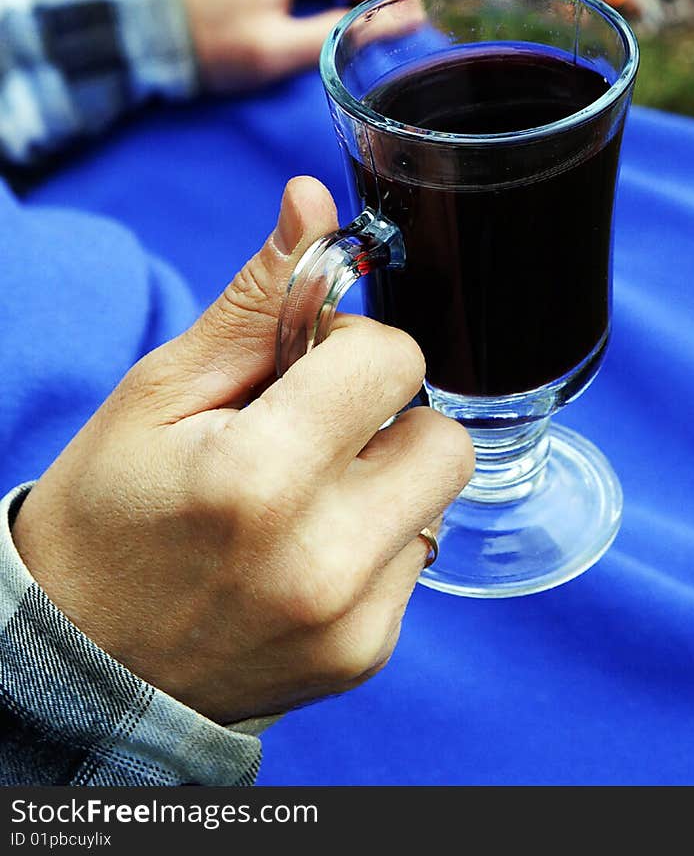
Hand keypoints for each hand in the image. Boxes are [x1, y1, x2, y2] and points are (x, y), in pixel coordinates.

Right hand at [12, 177, 472, 724]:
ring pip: (439, 497)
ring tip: (305, 493)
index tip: (302, 369)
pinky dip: (375, 540)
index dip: (351, 346)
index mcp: (260, 476)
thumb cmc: (109, 513)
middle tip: (313, 430)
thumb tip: (314, 201)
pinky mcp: (365, 655)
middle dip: (388, 414)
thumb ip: (257, 299)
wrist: (79, 661)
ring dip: (387, 477)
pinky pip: (417, 559)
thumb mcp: (162, 392)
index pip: (395, 358)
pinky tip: (305, 548)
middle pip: (444, 436)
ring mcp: (350, 620)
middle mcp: (321, 558)